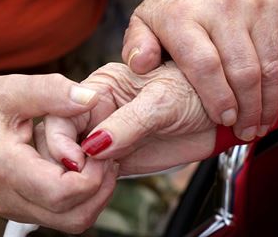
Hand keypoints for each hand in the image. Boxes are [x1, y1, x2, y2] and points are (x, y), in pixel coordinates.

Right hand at [0, 74, 117, 233]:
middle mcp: (10, 198)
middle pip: (73, 217)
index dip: (93, 174)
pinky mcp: (20, 206)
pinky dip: (79, 196)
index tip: (101, 146)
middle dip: (101, 188)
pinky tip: (79, 165)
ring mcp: (15, 207)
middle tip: (106, 154)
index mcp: (5, 168)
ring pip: (70, 221)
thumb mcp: (8, 90)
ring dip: (93, 194)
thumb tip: (91, 99)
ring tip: (95, 158)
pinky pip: (59, 214)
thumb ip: (50, 92)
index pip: (62, 193)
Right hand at [37, 62, 215, 175]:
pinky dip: (91, 189)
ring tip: (98, 183)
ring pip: (72, 163)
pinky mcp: (113, 160)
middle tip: (86, 176)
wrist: (218, 118)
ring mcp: (104, 138)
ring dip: (77, 179)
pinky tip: (102, 190)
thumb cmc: (195, 92)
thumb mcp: (162, 100)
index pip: (61, 113)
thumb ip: (128, 122)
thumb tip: (94, 146)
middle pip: (59, 140)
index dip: (60, 138)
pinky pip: (90, 178)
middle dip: (66, 162)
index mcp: (99, 87)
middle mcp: (96, 112)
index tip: (75, 160)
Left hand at [122, 0, 277, 140]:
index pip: (205, 66)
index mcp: (184, 15)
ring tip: (261, 123)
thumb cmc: (176, 1)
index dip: (218, 100)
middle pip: (244, 71)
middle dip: (248, 110)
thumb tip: (140, 68)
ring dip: (270, 103)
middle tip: (245, 132)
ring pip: (271, 66)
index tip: (224, 121)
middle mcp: (224, 8)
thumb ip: (136, 45)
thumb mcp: (145, 18)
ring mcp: (257, 6)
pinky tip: (276, 99)